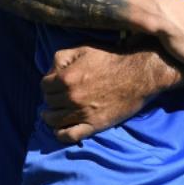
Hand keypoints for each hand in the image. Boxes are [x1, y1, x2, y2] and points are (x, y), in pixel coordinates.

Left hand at [40, 44, 181, 143]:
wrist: (140, 73)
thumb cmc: (112, 58)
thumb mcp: (84, 48)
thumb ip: (61, 58)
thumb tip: (50, 72)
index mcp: (66, 78)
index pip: (43, 86)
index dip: (48, 84)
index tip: (55, 84)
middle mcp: (71, 97)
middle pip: (48, 103)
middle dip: (51, 98)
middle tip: (58, 97)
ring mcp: (82, 113)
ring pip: (54, 120)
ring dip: (51, 117)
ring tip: (55, 114)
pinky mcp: (94, 125)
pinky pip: (69, 136)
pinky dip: (60, 134)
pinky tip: (60, 129)